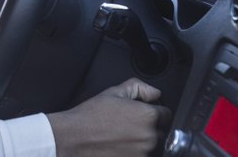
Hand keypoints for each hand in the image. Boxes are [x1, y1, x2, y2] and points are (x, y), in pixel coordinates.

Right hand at [47, 78, 170, 156]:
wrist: (71, 139)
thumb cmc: (89, 118)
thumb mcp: (112, 93)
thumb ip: (139, 87)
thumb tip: (154, 93)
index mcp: (148, 116)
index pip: (166, 114)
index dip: (154, 111)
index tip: (141, 114)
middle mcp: (150, 137)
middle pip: (161, 131)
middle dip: (148, 127)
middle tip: (127, 125)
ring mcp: (143, 153)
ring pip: (151, 146)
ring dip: (141, 142)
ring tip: (121, 136)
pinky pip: (141, 155)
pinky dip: (133, 152)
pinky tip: (118, 145)